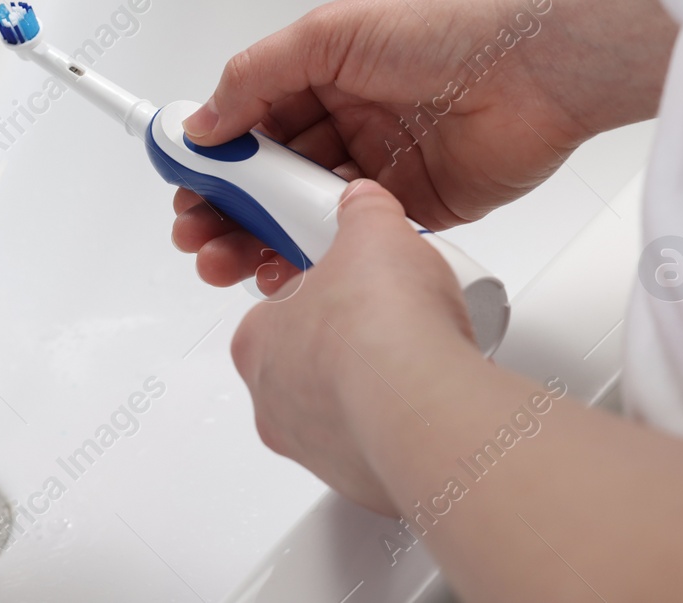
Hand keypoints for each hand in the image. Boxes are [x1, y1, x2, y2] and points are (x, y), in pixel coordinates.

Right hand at [172, 0, 673, 290]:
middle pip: (272, 175)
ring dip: (260, 236)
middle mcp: (352, 118)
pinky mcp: (419, 208)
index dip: (215, 154)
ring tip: (225, 259)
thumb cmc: (452, 24)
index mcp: (325, 71)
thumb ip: (257, 76)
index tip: (183, 182)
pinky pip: (355, 240)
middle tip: (197, 234)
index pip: (252, 120)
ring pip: (305, 212)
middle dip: (227, 207)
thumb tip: (204, 120)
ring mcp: (383, 165)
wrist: (542, 61)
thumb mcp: (330, 32)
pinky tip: (285, 268)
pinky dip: (318, 257)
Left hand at [229, 179, 480, 512]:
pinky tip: (426, 402)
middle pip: (304, 363)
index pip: (277, 310)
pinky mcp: (355, 480)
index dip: (319, 291)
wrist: (420, 402)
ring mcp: (311, 446)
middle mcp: (272, 399)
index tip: (350, 283)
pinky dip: (396, 428)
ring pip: (336, 413)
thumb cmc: (378, 326)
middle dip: (344, 344)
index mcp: (256, 339)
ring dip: (369, 390)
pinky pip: (372, 451)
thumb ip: (363, 212)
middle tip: (387, 321)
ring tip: (414, 360)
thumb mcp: (372, 232)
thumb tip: (364, 202)